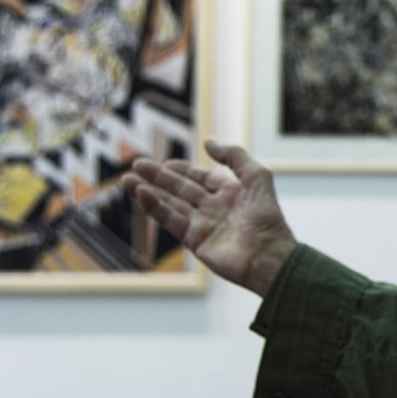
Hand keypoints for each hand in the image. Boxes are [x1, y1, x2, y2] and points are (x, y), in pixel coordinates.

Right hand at [121, 140, 296, 295]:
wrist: (269, 256)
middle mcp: (214, 207)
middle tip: (136, 165)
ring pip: (170, 203)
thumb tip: (208, 141)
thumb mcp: (257, 176)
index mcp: (230, 192)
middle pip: (180, 188)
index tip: (163, 162)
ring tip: (127, 180)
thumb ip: (235, 156)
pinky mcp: (194, 241)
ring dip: (149, 191)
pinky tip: (141, 194)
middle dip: (158, 177)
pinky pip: (171, 220)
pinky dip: (155, 207)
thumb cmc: (268, 217)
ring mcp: (203, 224)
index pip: (199, 177)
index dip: (181, 169)